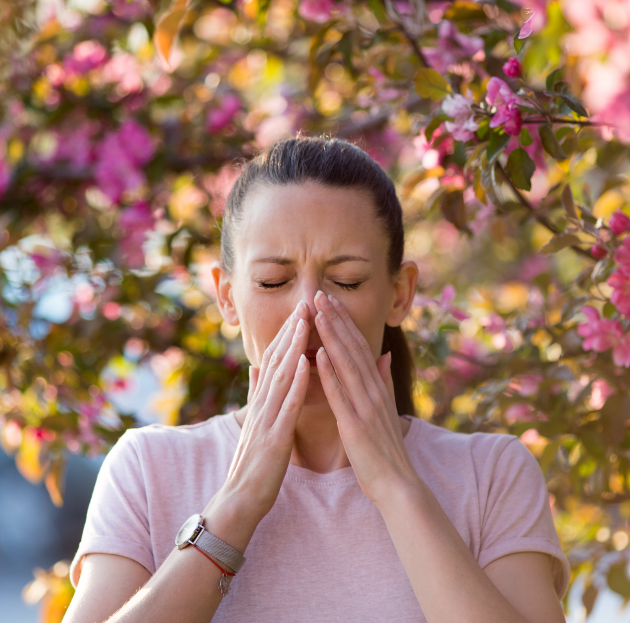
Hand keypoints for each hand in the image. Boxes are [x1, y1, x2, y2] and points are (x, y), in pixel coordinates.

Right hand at [203, 300, 309, 543]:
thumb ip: (256, 393)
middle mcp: (262, 404)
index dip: (287, 333)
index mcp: (262, 401)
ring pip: (281, 375)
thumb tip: (255, 366)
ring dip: (293, 346)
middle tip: (304, 302)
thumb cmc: (253, 462)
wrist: (240, 499)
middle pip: (277, 360)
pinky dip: (296, 381)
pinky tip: (306, 362)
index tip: (300, 310)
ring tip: (305, 321)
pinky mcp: (274, 437)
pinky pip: (287, 405)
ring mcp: (266, 419)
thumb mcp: (254, 421)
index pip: (275, 360)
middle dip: (291, 330)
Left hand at [313, 290, 419, 505]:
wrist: (397, 484)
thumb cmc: (386, 448)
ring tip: (318, 313)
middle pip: (352, 348)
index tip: (330, 300)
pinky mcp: (355, 425)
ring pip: (347, 364)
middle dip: (336, 319)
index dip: (344, 322)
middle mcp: (373, 391)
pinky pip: (340, 395)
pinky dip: (330, 373)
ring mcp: (366, 406)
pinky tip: (318, 355)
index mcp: (377, 387)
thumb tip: (382, 354)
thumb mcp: (386, 408)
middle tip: (320, 294)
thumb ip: (383, 379)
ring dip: (332, 337)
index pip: (358, 347)